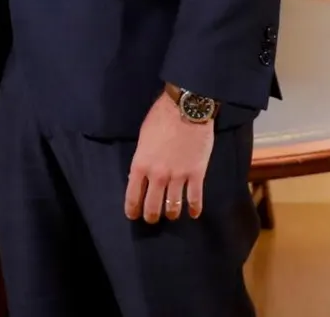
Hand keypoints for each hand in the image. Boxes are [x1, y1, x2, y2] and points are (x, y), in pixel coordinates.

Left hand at [124, 88, 215, 222]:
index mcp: (140, 165)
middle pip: (152, 207)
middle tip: (152, 219)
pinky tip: (193, 213)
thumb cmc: (160, 119)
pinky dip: (194, 209)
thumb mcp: (143, 140)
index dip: (133, 210)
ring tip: (171, 215)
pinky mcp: (196, 174)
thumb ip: (142, 160)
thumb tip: (140, 177)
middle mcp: (157, 175)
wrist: (186, 109)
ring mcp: (178, 177)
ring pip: (173, 207)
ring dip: (171, 214)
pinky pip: (194, 199)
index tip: (134, 215)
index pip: (133, 196)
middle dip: (151, 216)